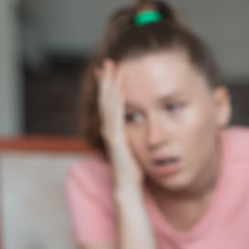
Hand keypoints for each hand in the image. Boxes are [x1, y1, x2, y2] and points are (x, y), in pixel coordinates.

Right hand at [96, 59, 142, 184]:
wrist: (128, 186)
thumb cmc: (132, 168)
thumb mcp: (133, 146)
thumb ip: (134, 134)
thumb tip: (142, 124)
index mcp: (113, 128)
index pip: (110, 103)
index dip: (109, 86)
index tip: (113, 70)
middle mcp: (109, 129)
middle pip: (106, 99)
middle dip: (107, 80)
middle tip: (109, 62)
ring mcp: (111, 134)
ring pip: (108, 105)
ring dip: (110, 86)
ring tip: (112, 70)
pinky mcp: (117, 140)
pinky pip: (117, 117)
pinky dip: (117, 103)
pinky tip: (120, 90)